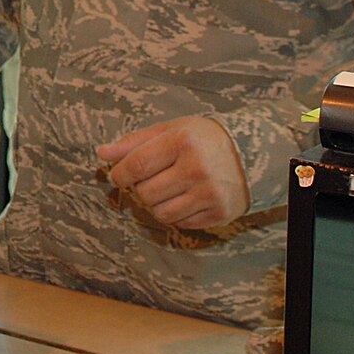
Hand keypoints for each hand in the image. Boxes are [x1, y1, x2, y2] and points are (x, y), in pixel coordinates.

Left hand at [97, 116, 248, 229]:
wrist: (251, 153)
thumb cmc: (202, 139)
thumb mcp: (169, 130)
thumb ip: (134, 143)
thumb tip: (102, 153)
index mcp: (183, 142)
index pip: (137, 165)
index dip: (120, 174)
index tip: (118, 175)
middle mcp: (197, 169)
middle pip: (146, 193)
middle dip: (141, 188)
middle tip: (151, 178)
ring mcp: (210, 194)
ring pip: (160, 213)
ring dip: (156, 203)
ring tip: (167, 188)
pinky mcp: (219, 213)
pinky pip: (180, 223)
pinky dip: (175, 213)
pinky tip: (185, 197)